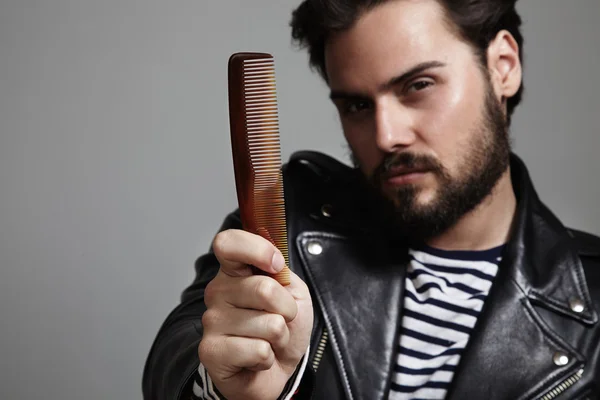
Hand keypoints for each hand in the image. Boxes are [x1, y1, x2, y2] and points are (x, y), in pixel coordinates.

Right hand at [198, 229, 313, 399]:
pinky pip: (258, 350)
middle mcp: (218, 292)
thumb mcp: (293, 293)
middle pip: (264, 289)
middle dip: (287, 309)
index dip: (257, 250)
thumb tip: (274, 264)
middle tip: (280, 319)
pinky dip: (268, 357)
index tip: (277, 265)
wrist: (275, 370)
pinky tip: (257, 357)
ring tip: (267, 340)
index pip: (228, 243)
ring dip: (279, 337)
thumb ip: (283, 274)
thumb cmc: (282, 328)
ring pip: (268, 324)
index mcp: (235, 272)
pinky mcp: (210, 351)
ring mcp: (211, 321)